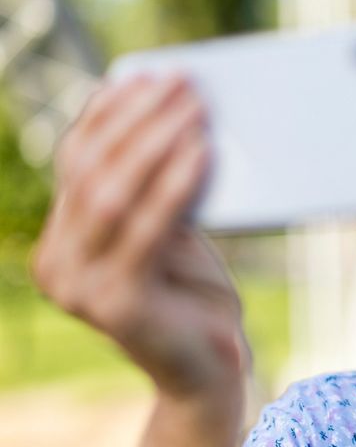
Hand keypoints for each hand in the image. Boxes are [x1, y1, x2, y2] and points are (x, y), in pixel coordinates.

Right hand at [33, 75, 246, 399]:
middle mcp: (56, 262)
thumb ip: (154, 190)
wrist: (209, 372)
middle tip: (181, 83)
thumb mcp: (168, 233)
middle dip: (139, 119)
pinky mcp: (114, 304)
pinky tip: (203, 153)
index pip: (76, 161)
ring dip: (157, 142)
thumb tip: (171, 115)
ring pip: (112, 193)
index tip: (144, 74)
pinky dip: (176, 185)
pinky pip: (148, 229)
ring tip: (195, 108)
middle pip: (91, 170)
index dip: (109, 114)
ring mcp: (78, 287)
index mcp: (62, 240)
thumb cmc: (193, 296)